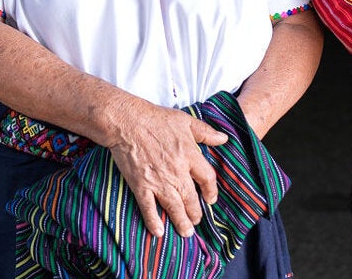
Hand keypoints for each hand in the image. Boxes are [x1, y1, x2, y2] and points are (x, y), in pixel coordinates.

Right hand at [102, 100, 228, 237]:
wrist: (127, 122)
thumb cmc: (156, 119)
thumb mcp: (185, 121)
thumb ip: (206, 132)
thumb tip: (224, 139)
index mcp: (190, 156)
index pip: (207, 179)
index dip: (211, 192)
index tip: (210, 199)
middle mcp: (177, 172)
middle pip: (191, 198)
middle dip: (195, 213)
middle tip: (196, 221)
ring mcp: (159, 181)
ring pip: (174, 207)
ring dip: (181, 222)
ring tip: (186, 232)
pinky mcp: (141, 185)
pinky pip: (149, 208)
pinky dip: (154, 221)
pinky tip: (158, 232)